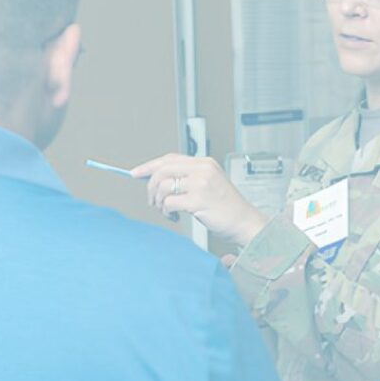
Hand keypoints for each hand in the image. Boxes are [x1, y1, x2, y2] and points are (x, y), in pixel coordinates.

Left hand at [130, 154, 267, 245]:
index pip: (170, 158)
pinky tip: (175, 216)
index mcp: (204, 163)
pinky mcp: (198, 200)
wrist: (244, 222)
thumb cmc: (225, 207)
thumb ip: (187, 178)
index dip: (149, 165)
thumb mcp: (208, 184)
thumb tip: (156, 180)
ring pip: (163, 186)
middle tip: (152, 201)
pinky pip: (169, 202)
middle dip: (151, 187)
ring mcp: (201, 184)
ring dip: (158, 201)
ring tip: (166, 210)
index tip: (135, 173)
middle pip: (162, 170)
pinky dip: (166, 211)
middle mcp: (202, 170)